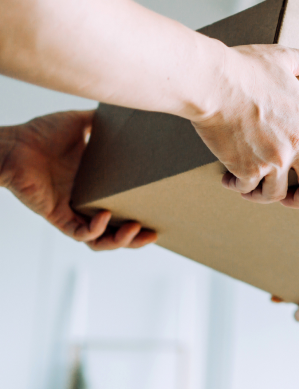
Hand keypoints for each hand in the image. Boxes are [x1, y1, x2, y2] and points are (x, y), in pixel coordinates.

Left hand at [0, 110, 156, 250]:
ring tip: (135, 231)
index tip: (159, 214)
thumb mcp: (79, 124)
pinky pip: (78, 233)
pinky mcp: (56, 216)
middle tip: (154, 234)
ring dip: (119, 241)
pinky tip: (106, 217)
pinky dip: (94, 230)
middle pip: (115, 233)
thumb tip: (124, 111)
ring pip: (99, 241)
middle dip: (135, 240)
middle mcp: (84, 204)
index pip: (122, 210)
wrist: (12, 144)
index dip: (139, 217)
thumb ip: (101, 122)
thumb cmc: (39, 134)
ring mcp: (71, 212)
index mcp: (94, 187)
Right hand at [192, 44, 298, 208]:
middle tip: (295, 198)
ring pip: (277, 194)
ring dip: (264, 193)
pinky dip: (239, 187)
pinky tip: (230, 180)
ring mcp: (274, 159)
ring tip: (251, 185)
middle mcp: (296, 143)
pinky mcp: (249, 169)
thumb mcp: (282, 57)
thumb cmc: (243, 69)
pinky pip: (248, 189)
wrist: (212, 83)